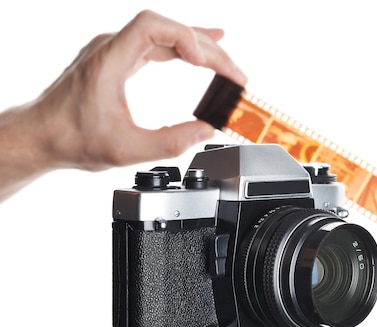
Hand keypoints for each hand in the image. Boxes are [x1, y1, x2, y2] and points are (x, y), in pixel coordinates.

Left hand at [0, 10, 246, 200]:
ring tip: (226, 63)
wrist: (41, 137)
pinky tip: (199, 52)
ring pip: (164, 35)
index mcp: (109, 60)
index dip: (186, 37)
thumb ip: (171, 142)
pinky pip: (156, 44)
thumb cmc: (71, 139)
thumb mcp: (126, 149)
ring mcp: (114, 51)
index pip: (153, 27)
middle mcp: (111, 48)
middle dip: (206, 48)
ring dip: (197, 48)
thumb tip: (206, 131)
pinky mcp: (118, 60)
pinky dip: (182, 48)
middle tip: (234, 72)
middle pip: (167, 30)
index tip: (208, 62)